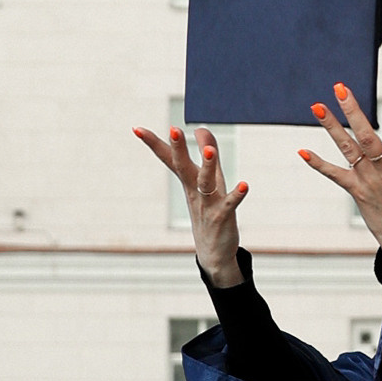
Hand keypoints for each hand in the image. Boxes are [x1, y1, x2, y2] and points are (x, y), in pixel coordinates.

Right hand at [133, 121, 247, 283]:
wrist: (213, 252)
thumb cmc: (211, 210)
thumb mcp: (211, 178)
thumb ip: (208, 153)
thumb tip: (201, 128)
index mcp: (189, 181)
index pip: (170, 159)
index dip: (154, 144)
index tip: (137, 128)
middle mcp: (194, 191)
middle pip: (183, 167)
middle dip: (178, 149)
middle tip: (173, 130)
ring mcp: (207, 205)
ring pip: (205, 183)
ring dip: (207, 166)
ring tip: (210, 151)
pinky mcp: (222, 217)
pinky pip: (229, 205)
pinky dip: (236, 195)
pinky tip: (244, 185)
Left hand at [295, 88, 381, 278]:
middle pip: (366, 135)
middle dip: (353, 111)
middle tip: (340, 87)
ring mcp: (367, 179)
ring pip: (347, 148)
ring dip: (331, 127)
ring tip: (316, 106)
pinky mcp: (355, 189)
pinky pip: (334, 174)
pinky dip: (317, 164)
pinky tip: (301, 151)